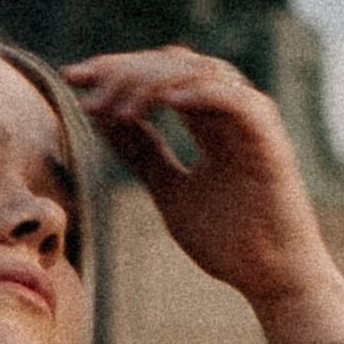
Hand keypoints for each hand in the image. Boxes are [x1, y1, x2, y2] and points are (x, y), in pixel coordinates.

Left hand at [63, 45, 338, 326]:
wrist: (271, 280)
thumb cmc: (230, 242)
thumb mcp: (170, 191)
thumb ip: (143, 154)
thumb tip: (102, 118)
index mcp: (209, 123)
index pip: (159, 76)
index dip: (115, 70)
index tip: (72, 78)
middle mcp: (230, 114)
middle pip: (174, 64)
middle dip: (124, 68)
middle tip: (84, 84)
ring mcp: (252, 124)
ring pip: (201, 72)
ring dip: (153, 83)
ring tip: (118, 109)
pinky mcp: (271, 141)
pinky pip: (238, 101)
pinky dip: (203, 94)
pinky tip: (167, 102)